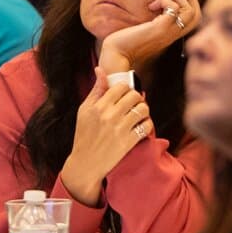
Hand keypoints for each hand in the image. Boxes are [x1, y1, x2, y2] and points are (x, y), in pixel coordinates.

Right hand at [60, 67, 154, 205]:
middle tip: (135, 103)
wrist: (86, 163)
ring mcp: (120, 129)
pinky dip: (147, 124)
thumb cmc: (83, 135)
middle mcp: (109, 116)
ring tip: (139, 113)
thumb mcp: (84, 110)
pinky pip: (146, 126)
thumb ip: (96, 90)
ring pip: (143, 110)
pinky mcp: (128, 142)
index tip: (125, 94)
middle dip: (137, 98)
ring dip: (144, 110)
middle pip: (134, 96)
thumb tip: (100, 70)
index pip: (121, 87)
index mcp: (98, 106)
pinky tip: (141, 125)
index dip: (126, 88)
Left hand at [98, 0, 200, 72]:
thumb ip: (157, 21)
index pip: (196, 18)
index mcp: (173, 33)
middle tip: (167, 0)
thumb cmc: (128, 42)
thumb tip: (158, 7)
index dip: (188, 4)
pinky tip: (151, 7)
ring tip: (158, 3)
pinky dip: (164, 1)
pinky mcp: (160, 28)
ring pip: (191, 10)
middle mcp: (175, 33)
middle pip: (198, 13)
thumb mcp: (148, 30)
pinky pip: (174, 8)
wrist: (117, 54)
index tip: (168, 3)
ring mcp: (169, 31)